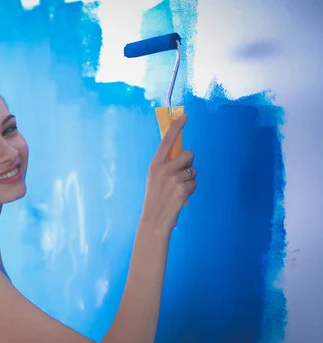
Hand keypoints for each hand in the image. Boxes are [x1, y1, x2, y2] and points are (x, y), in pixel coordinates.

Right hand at [141, 114, 196, 232]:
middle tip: (180, 176)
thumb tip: (182, 155)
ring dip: (190, 179)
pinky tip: (181, 197)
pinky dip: (190, 190)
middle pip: (188, 154)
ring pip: (193, 170)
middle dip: (188, 163)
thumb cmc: (155, 198)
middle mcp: (164, 169)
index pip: (167, 141)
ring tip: (178, 189)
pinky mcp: (183, 189)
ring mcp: (174, 179)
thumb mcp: (154, 178)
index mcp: (155, 164)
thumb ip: (165, 165)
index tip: (185, 116)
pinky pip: (194, 183)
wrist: (154, 219)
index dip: (177, 127)